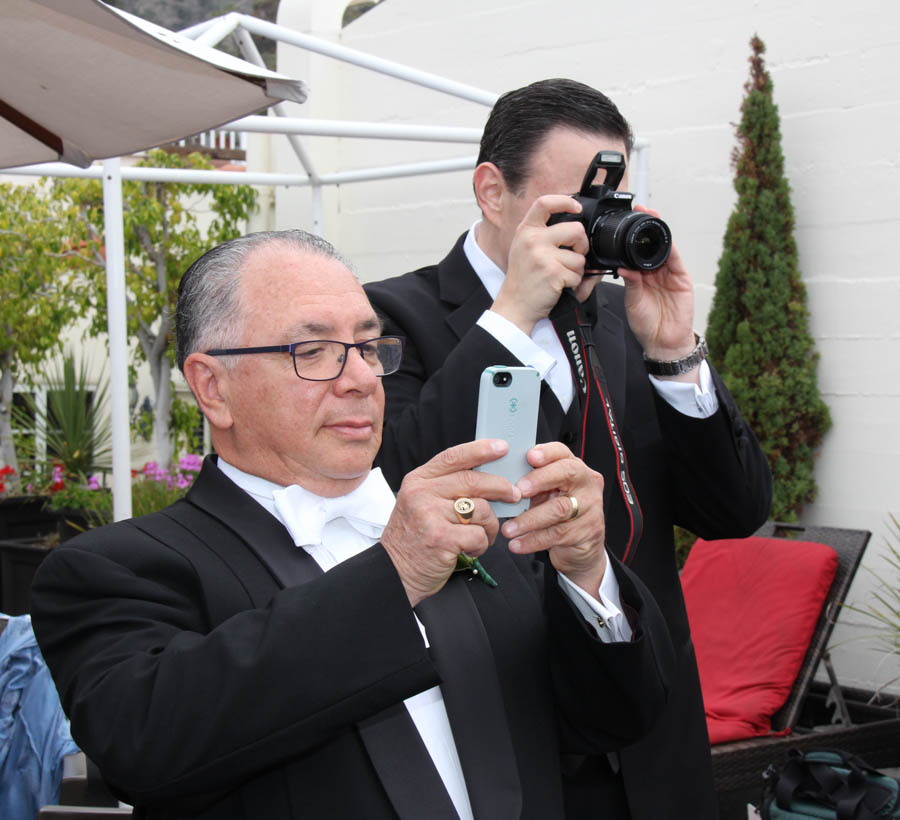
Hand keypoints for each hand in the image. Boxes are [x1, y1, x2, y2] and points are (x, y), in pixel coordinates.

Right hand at [380, 439, 520, 606]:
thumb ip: (447, 488)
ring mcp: (429, 515)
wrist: (394, 573)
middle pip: (473, 481)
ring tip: (483, 535)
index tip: (502, 447)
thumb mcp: (421, 504)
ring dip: (490, 525)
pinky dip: (481, 544)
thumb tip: (489, 477)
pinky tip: (470, 549)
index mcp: (418, 480)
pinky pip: (478, 534)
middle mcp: (421, 493)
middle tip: (514, 495)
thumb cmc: (414, 538)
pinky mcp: (440, 538)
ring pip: (481, 509)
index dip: (481, 450)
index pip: (453, 456)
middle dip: (501, 487)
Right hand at [491, 195, 592, 334]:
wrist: (514, 305)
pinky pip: (578, 275)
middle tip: (575, 255)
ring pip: (580, 257)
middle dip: (582, 244)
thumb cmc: (523, 279)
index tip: (577, 208)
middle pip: (575, 229)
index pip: (545, 203)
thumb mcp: (525, 248)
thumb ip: (544, 234)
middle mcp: (533, 240)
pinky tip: (560, 286)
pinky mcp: (553, 272)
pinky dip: (574, 284)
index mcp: (526, 230)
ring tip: (561, 276)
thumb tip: (577, 225)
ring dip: (577, 270)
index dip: (565, 201)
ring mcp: (542, 256)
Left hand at [500, 443, 607, 599]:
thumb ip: (530, 483)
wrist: (580, 544)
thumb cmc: (557, 511)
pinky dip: (534, 540)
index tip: (529, 457)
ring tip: (508, 528)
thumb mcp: (545, 493)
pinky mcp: (588, 530)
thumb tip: (499, 480)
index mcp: (574, 467)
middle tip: (517, 491)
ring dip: (529, 519)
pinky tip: (517, 544)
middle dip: (539, 479)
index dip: (546, 452)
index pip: (562, 452)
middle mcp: (587, 482)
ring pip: (559, 508)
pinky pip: (558, 534)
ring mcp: (591, 506)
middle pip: (566, 473)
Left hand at [616, 205, 696, 367]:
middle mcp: (655, 271)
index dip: (633, 235)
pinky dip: (670, 249)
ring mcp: (669, 274)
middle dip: (648, 226)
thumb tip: (623, 266)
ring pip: (665, 247)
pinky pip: (676, 260)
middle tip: (641, 209)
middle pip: (652, 244)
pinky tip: (664, 239)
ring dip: (659, 232)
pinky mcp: (681, 279)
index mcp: (641, 275)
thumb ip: (630, 282)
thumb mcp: (632, 301)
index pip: (637, 250)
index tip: (627, 220)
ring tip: (652, 216)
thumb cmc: (646, 324)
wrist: (662, 342)